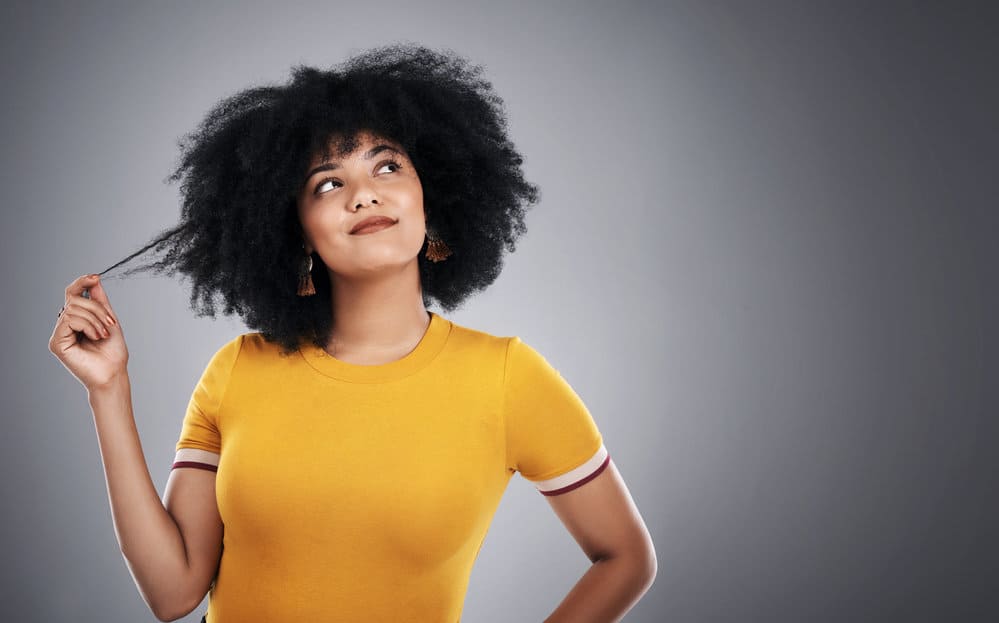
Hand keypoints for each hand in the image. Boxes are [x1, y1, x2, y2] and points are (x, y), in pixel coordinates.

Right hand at [48, 274, 128, 391]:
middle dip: (97, 308)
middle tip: (111, 323)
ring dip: (95, 319)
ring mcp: (59, 334)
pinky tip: (96, 337)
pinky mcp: (56, 343)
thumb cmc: (113, 351)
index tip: (95, 277)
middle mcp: (65, 326)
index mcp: (77, 319)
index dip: (81, 283)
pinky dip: (87, 325)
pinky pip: (69, 320)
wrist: (114, 373)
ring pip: (73, 309)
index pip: (72, 294)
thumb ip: (100, 301)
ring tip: (104, 333)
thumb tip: (94, 279)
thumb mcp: (109, 320)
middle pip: (74, 300)